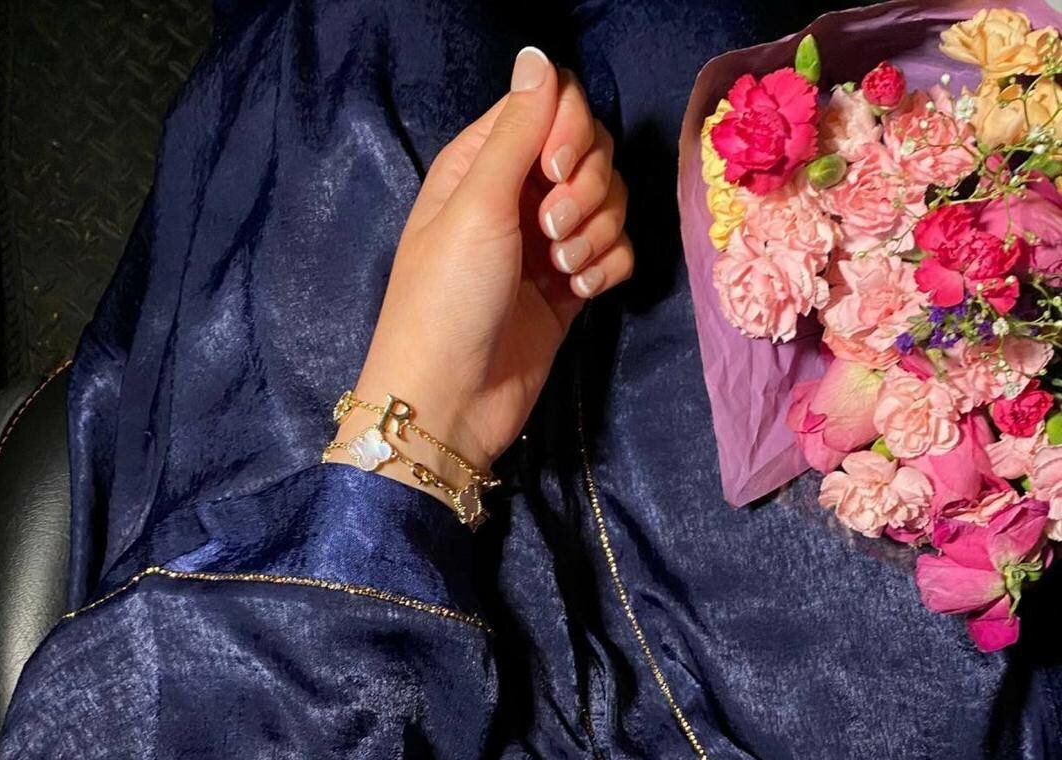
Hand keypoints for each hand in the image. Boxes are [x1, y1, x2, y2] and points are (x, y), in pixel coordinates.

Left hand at [331, 46, 631, 496]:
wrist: (452, 401)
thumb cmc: (447, 299)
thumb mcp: (477, 205)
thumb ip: (516, 131)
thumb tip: (538, 55)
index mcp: (482, 162)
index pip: (553, 106)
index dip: (570, 130)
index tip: (557, 169)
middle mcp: (517, 195)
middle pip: (590, 152)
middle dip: (588, 188)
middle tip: (552, 233)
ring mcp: (546, 245)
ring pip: (610, 204)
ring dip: (597, 233)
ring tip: (561, 273)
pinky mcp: (571, 289)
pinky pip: (616, 253)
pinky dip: (608, 269)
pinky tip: (580, 295)